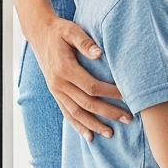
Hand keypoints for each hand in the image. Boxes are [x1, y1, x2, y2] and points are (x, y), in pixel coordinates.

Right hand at [31, 13, 131, 139]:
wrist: (40, 34)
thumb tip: (99, 53)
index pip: (91, 86)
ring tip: (111, 133)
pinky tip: (89, 136)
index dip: (110, 93)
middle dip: (108, 113)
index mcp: (65, 69)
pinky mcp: (55, 93)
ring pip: (76, 113)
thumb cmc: (60, 31)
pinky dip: (78, 126)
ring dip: (94, 125)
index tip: (127, 97)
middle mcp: (58, 83)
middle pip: (87, 104)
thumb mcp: (72, 30)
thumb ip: (85, 42)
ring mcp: (56, 91)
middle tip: (128, 119)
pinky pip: (66, 113)